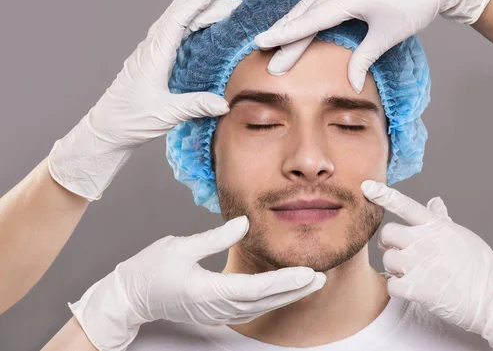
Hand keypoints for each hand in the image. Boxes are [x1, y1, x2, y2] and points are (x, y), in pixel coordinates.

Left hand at [48, 0, 241, 200]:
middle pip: (175, 14)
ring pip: (173, 21)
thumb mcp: (165, 114)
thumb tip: (223, 103)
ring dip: (191, 7)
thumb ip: (194, 106)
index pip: (177, 20)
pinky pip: (171, 33)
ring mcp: (150, 53)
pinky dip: (186, 22)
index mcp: (154, 56)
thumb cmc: (130, 120)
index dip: (196, 2)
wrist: (107, 128)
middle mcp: (151, 49)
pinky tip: (195, 22)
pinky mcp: (151, 61)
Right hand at [69, 216, 325, 350]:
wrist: (128, 299)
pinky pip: (250, 308)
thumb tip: (244, 223)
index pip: (255, 288)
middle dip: (294, 290)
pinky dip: (271, 300)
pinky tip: (284, 291)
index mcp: (207, 291)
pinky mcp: (216, 311)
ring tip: (310, 283)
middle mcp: (216, 307)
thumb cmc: (147, 272)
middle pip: (264, 302)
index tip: (307, 273)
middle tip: (320, 277)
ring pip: (260, 308)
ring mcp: (216, 313)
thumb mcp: (179, 247)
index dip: (284, 281)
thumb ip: (215, 238)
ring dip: (286, 296)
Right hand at [253, 0, 492, 91]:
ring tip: (272, 35)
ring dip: (290, 16)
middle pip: (306, 14)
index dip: (286, 37)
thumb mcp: (388, 35)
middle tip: (272, 61)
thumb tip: (351, 85)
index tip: (263, 46)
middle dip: (287, 38)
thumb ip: (364, 58)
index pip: (310, 23)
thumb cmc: (415, 4)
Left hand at [361, 180, 492, 350]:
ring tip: (411, 273)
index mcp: (437, 227)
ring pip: (387, 259)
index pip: (406, 205)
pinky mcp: (417, 288)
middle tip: (397, 251)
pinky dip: (397, 288)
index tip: (367, 187)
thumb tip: (435, 202)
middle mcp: (426, 242)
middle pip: (387, 233)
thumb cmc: (482, 269)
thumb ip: (442, 220)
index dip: (385, 195)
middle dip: (388, 243)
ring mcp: (420, 264)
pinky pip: (391, 284)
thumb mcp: (464, 237)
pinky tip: (410, 288)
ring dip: (394, 268)